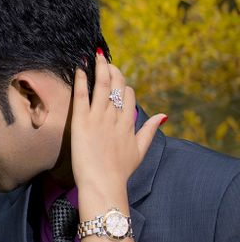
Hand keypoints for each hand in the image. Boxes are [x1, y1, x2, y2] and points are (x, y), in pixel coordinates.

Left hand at [70, 50, 165, 199]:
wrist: (103, 184)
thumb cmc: (119, 171)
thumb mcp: (140, 151)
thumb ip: (150, 131)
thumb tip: (163, 116)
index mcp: (128, 123)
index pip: (128, 96)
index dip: (123, 86)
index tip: (116, 79)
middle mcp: (115, 117)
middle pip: (116, 86)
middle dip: (113, 71)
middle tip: (105, 60)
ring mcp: (98, 118)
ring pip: (101, 87)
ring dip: (99, 69)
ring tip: (96, 56)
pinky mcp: (81, 122)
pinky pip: (82, 96)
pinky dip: (81, 81)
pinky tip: (79, 68)